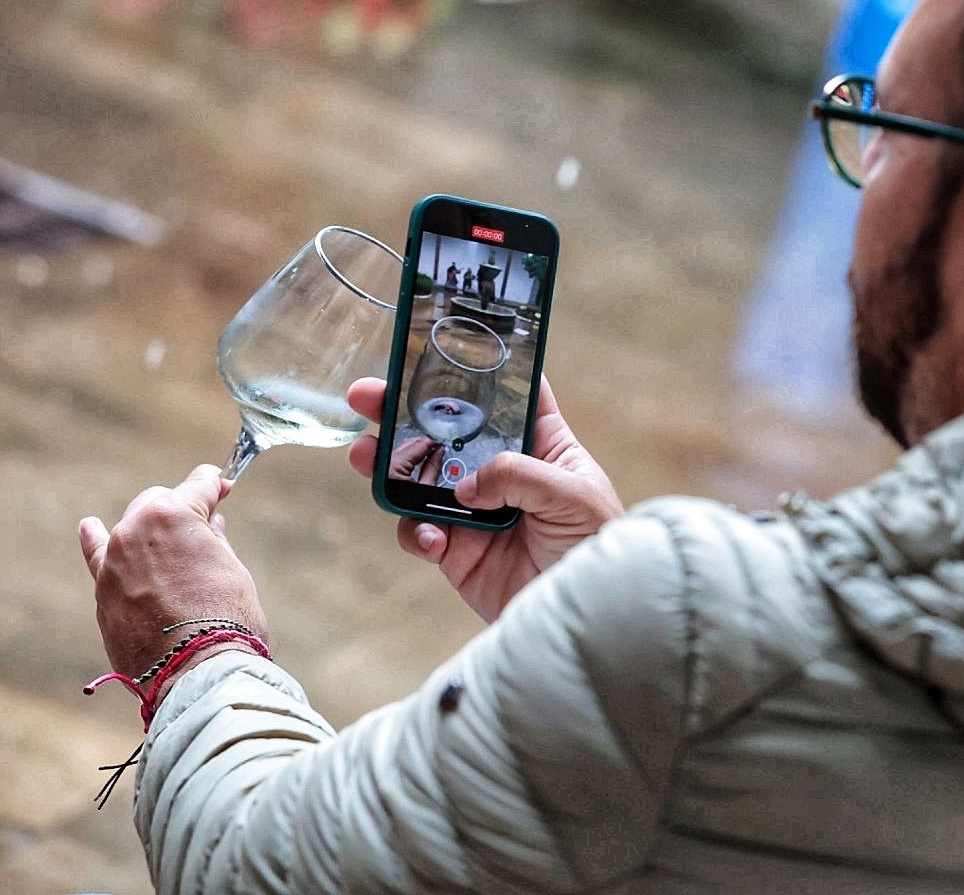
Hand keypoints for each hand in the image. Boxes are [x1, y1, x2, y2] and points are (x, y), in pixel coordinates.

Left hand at [79, 465, 267, 678]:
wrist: (196, 670)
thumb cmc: (225, 619)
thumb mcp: (231, 570)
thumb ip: (214, 541)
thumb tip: (209, 526)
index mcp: (174, 515)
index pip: (197, 485)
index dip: (215, 483)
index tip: (223, 485)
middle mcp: (136, 529)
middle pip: (159, 502)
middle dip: (181, 506)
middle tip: (205, 521)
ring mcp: (114, 560)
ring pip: (131, 527)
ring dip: (150, 528)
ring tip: (167, 535)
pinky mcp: (103, 590)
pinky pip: (96, 556)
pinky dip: (96, 540)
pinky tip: (91, 527)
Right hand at [348, 376, 623, 621]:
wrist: (587, 620)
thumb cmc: (598, 547)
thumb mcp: (573, 495)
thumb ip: (518, 475)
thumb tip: (466, 484)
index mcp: (542, 445)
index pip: (511, 395)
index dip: (480, 370)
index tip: (440, 343)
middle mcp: (504, 471)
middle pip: (446, 431)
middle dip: (403, 411)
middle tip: (366, 395)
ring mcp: (476, 511)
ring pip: (419, 478)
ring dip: (388, 465)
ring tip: (365, 456)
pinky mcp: (457, 551)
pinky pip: (418, 531)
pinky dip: (414, 531)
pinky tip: (430, 539)